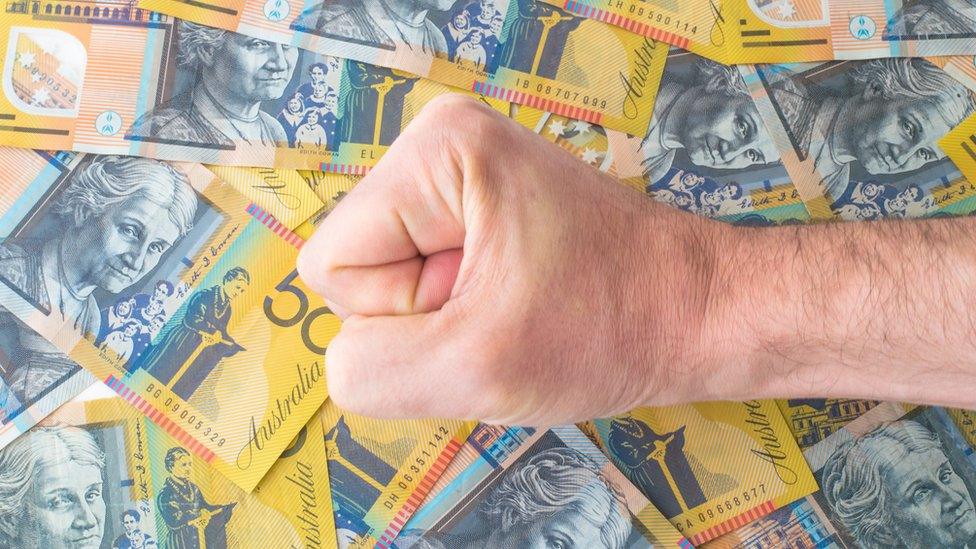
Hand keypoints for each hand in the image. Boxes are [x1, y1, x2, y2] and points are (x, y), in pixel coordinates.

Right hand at [298, 96, 728, 424]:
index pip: (335, 269)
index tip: (483, 311)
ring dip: (449, 321)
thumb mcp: (477, 367)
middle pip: (361, 270)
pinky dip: (466, 313)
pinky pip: (427, 281)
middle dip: (427, 317)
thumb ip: (371, 370)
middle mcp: (441, 143)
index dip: (403, 316)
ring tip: (519, 310)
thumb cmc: (611, 329)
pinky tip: (522, 306)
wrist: (702, 314)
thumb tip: (344, 360)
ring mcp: (463, 173)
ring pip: (393, 285)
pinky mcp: (482, 206)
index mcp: (436, 151)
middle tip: (506, 314)